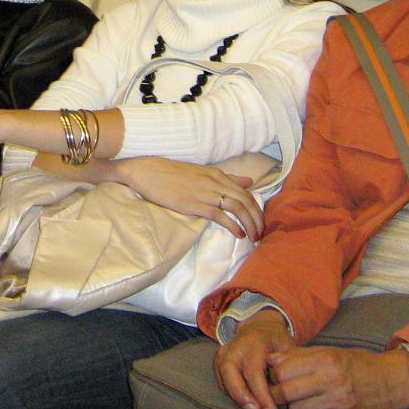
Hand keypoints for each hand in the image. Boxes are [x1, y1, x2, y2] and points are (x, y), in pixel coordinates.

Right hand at [117, 157, 260, 239]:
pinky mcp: (195, 204)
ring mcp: (206, 193)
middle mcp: (215, 182)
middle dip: (258, 219)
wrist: (146, 171)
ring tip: (254, 237)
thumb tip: (248, 181)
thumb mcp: (202, 172)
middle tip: (262, 234)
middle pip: (246, 201)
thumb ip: (227, 178)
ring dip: (250, 224)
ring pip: (238, 208)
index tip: (260, 222)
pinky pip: (221, 216)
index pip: (246, 192)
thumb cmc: (170, 172)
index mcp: (217, 174)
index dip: (257, 209)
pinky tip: (239, 234)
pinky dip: (233, 226)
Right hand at [214, 308, 295, 408]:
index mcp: (256, 340)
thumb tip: (284, 394)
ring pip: (222, 373)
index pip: (253, 370)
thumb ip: (287, 368)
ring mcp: (225, 348)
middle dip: (241, 395)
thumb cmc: (278, 341)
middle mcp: (236, 344)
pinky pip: (219, 376)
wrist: (262, 325)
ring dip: (234, 394)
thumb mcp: (289, 349)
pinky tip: (242, 401)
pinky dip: (228, 390)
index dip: (261, 394)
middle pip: (230, 370)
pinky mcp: (219, 356)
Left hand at [265, 344, 408, 408]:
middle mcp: (330, 382)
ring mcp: (337, 403)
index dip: (274, 374)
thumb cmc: (358, 363)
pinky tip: (315, 404)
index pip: (283, 371)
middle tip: (278, 390)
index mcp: (325, 360)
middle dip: (277, 393)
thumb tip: (271, 360)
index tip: (273, 374)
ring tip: (300, 396)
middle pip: (286, 393)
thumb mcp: (330, 351)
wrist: (392, 382)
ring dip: (294, 405)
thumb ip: (299, 356)